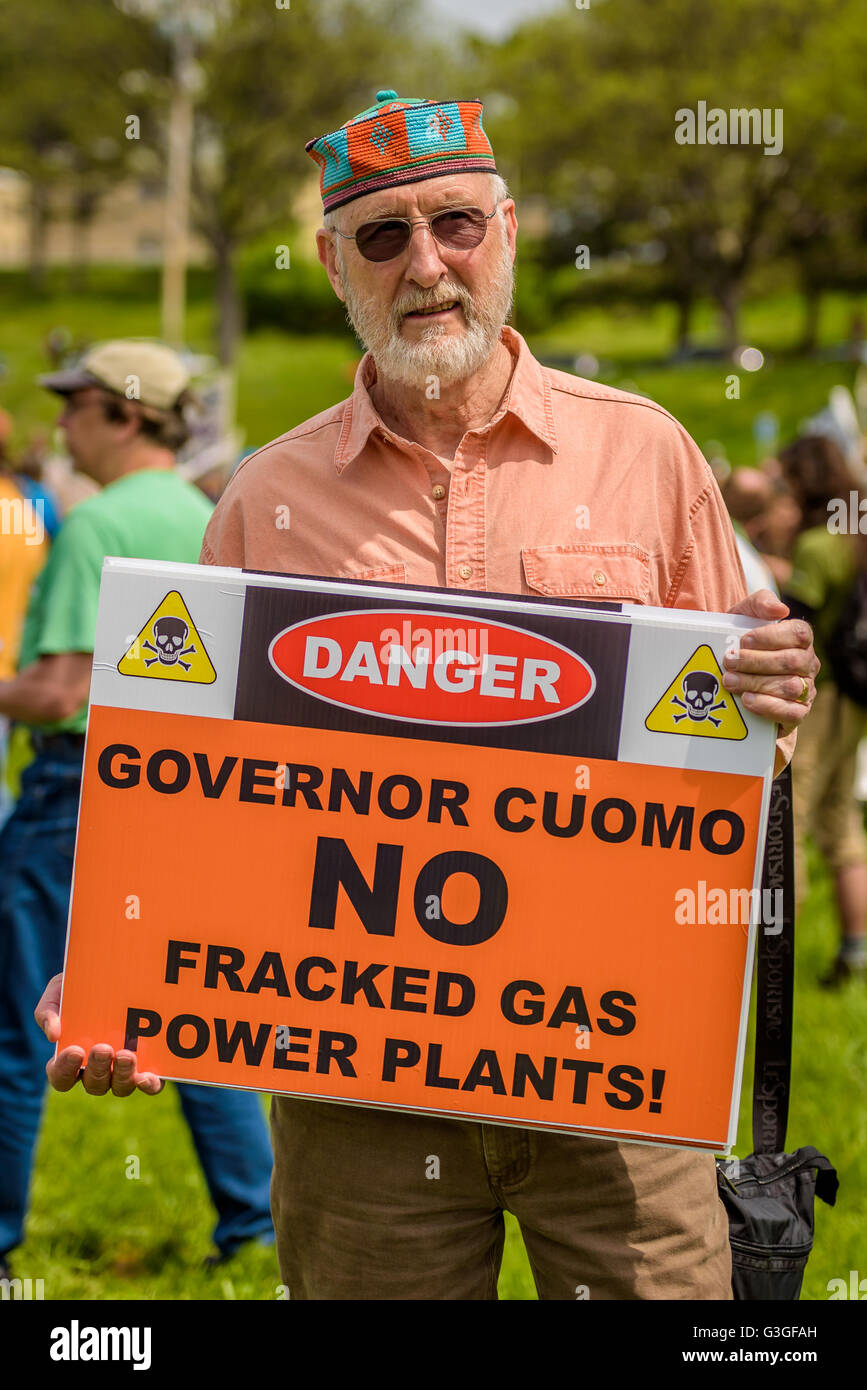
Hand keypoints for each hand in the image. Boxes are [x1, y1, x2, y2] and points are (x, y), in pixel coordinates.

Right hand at [35, 973, 163, 1097]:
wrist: (112, 974)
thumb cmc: (77, 990)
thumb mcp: (58, 994)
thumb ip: (48, 1012)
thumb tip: (53, 1035)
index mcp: (70, 1060)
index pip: (61, 1077)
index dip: (65, 1070)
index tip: (74, 1050)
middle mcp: (96, 1071)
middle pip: (94, 1084)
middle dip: (98, 1068)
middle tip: (102, 1048)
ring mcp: (121, 1071)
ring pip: (120, 1087)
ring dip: (123, 1075)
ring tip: (126, 1055)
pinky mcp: (146, 1066)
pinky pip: (148, 1085)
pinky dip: (148, 1085)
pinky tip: (148, 1076)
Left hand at [724, 589, 818, 735]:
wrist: (731, 674)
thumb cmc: (741, 642)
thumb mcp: (745, 616)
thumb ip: (760, 603)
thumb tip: (780, 609)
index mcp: (801, 639)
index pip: (799, 634)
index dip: (771, 637)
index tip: (743, 641)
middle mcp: (808, 664)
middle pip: (792, 662)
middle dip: (756, 662)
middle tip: (728, 662)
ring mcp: (806, 690)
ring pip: (790, 687)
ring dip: (756, 683)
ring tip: (730, 681)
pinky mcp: (798, 713)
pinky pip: (792, 713)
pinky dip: (768, 706)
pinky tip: (747, 700)